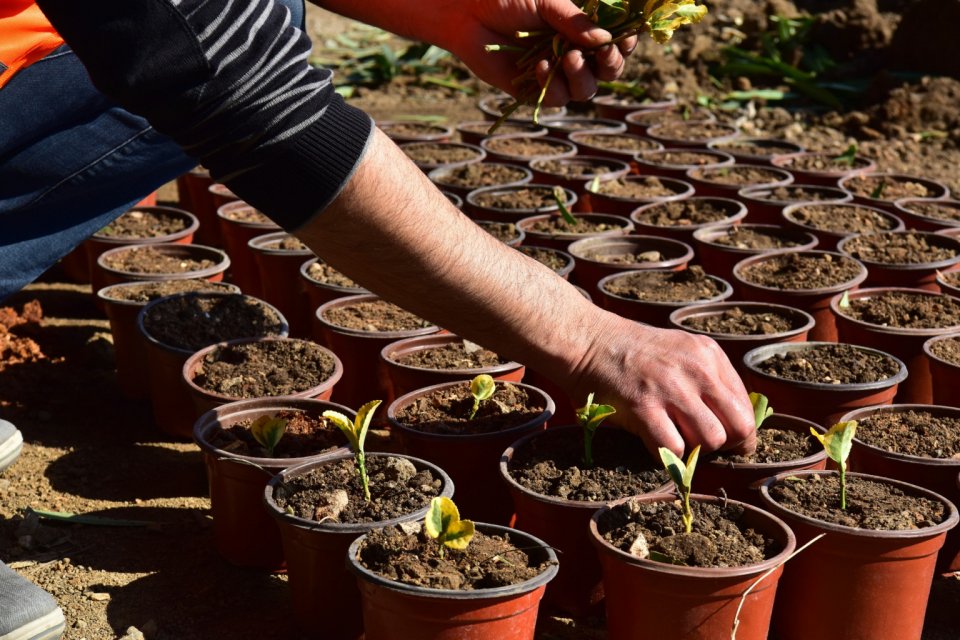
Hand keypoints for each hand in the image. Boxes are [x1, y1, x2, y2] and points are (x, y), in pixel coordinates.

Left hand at [440, 0, 638, 103]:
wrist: (466, 11)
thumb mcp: (546, 1)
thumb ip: (574, 21)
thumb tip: (604, 41)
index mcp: (583, 27)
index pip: (616, 42)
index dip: (626, 44)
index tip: (626, 39)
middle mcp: (574, 51)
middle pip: (608, 71)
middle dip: (611, 64)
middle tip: (602, 54)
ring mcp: (555, 72)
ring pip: (586, 89)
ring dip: (583, 76)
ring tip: (569, 58)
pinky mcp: (533, 89)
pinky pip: (556, 99)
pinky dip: (553, 86)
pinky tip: (540, 68)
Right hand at [568, 312, 756, 456]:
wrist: (589, 341)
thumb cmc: (634, 352)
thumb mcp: (682, 350)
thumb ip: (709, 378)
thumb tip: (732, 423)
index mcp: (710, 356)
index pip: (746, 409)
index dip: (739, 433)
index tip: (723, 440)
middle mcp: (697, 371)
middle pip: (738, 429)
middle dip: (724, 445)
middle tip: (702, 445)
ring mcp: (671, 390)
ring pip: (710, 441)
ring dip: (694, 450)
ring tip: (675, 440)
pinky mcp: (644, 408)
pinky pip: (674, 449)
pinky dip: (666, 454)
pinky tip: (653, 442)